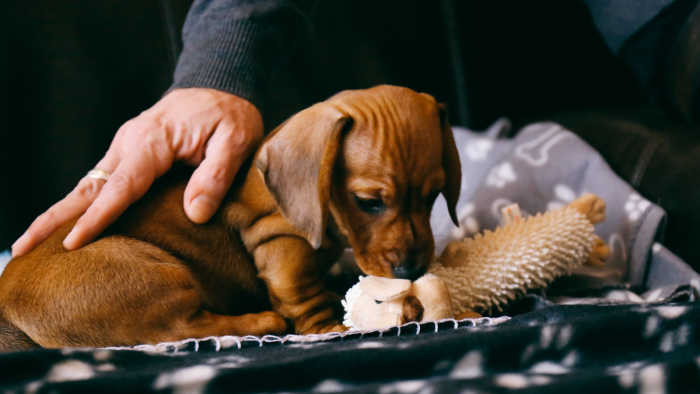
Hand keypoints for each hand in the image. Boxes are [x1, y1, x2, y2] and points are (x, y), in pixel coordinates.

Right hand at [12, 88, 262, 256]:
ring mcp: (126, 147)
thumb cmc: (230, 114)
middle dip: (54, 218)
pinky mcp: (131, 153)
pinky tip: (69, 225)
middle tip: (21, 249)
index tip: (73, 243)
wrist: (221, 85)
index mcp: (153, 140)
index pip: (121, 185)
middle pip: (88, 186)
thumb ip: (216, 176)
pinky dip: (81, 204)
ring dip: (60, 214)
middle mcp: (130, 143)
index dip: (98, 217)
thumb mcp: (236, 141)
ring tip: (30, 246)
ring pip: (88, 185)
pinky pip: (101, 182)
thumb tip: (194, 214)